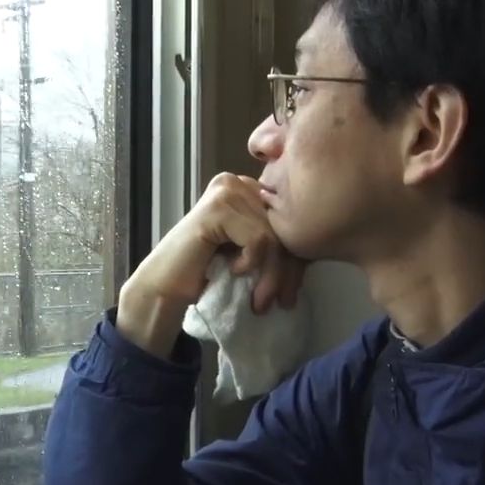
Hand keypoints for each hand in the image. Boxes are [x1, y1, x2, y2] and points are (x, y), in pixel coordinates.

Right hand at [116, 173, 307, 356]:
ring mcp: (225, 190)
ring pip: (274, 236)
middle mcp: (237, 182)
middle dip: (287, 271)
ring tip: (260, 300)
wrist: (167, 287)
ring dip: (271, 275)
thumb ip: (277, 242)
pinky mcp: (217, 207)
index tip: (290, 292)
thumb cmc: (209, 272)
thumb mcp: (252, 253)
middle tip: (283, 302)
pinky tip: (234, 271)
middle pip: (284, 227)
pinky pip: (259, 239)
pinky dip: (251, 262)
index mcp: (247, 188)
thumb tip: (318, 249)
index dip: (296, 258)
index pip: (288, 219)